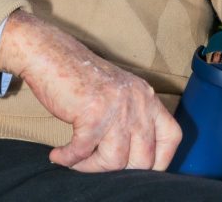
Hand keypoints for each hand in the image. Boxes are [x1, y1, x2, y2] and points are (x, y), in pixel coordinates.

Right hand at [0, 9, 181, 172]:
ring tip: (75, 159)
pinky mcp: (92, 114)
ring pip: (115, 162)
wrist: (50, 52)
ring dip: (91, 167)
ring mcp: (116, 107)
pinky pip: (83, 153)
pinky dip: (68, 159)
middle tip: (95, 163)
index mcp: (146, 96)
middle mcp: (137, 101)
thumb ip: (133, 118)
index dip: (158, 161)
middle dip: (118, 170)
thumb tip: (138, 163)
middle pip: (143, 160)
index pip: (171, 137)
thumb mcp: (118, 93)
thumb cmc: (79, 76)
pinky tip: (58, 155)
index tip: (135, 168)